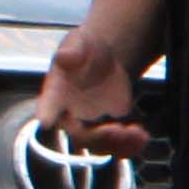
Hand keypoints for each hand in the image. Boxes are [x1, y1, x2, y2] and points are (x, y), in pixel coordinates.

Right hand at [36, 25, 151, 157]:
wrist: (105, 59)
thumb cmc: (85, 49)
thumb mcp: (79, 42)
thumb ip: (72, 49)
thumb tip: (64, 56)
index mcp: (56, 94)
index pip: (47, 105)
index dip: (46, 113)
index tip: (46, 121)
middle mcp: (69, 115)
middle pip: (78, 135)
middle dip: (97, 137)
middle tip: (118, 129)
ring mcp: (89, 125)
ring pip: (98, 146)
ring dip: (118, 144)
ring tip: (138, 134)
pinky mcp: (108, 129)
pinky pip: (115, 146)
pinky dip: (129, 146)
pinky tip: (143, 137)